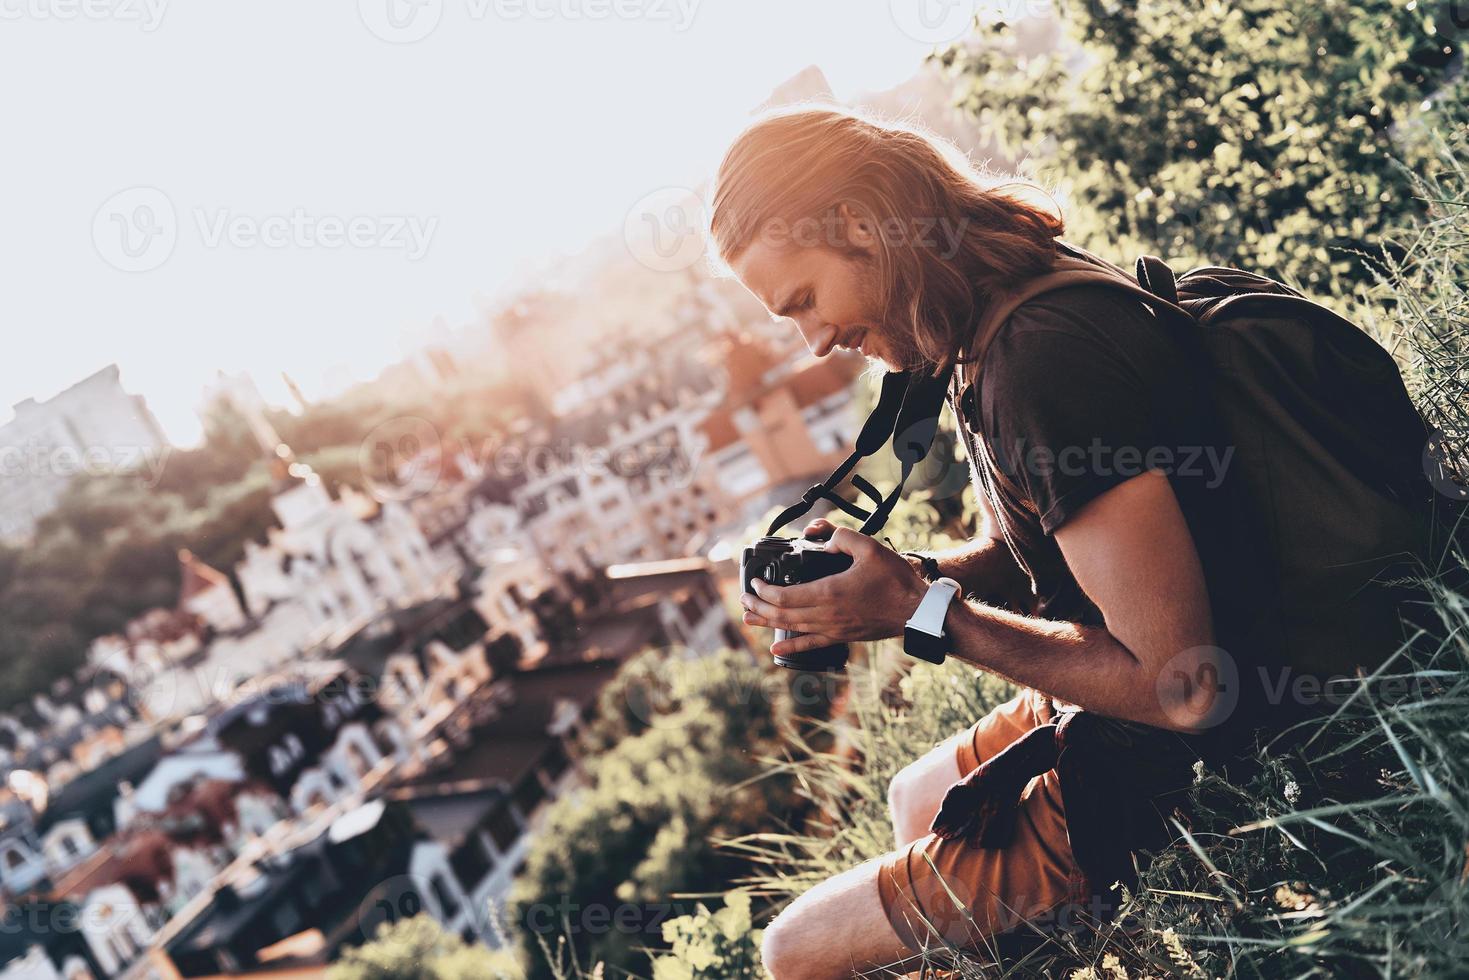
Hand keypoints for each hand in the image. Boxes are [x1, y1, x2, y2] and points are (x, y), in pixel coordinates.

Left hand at [741, 526, 928, 658]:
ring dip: (768, 623)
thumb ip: (842, 537)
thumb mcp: (869, 548)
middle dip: (759, 606)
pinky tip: (776, 650)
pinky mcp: (842, 636)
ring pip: (792, 629)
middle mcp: (827, 615)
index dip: (765, 591)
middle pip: (783, 614)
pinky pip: (811, 644)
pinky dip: (791, 647)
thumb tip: (823, 538)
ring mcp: (834, 629)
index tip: (755, 582)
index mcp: (829, 592)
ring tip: (749, 618)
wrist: (917, 611)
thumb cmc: (895, 580)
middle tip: (744, 599)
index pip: (785, 596)